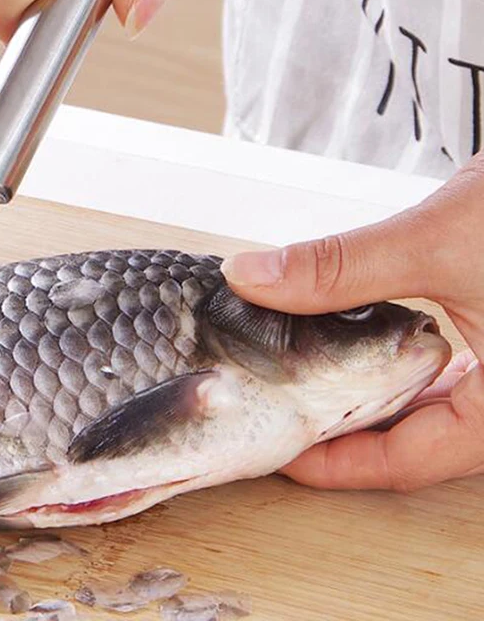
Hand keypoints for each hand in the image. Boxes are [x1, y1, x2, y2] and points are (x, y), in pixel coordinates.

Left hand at [221, 154, 483, 491]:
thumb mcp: (439, 242)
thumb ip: (341, 267)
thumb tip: (252, 277)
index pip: (412, 461)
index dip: (338, 463)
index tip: (280, 454)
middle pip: (420, 443)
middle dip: (350, 432)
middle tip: (283, 417)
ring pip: (436, 413)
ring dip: (375, 401)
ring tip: (309, 388)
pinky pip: (453, 378)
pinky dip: (403, 372)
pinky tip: (367, 354)